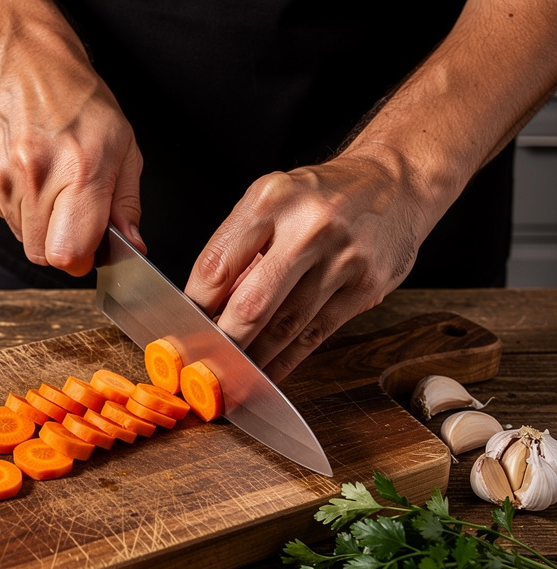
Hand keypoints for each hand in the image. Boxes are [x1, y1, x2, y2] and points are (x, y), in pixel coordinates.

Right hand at [0, 21, 143, 274]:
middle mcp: (35, 174)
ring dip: (37, 221)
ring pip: (20, 235)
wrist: (26, 61)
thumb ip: (126, 203)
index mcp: (79, 170)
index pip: (67, 253)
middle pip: (41, 253)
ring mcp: (1, 175)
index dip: (79, 259)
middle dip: (59, 241)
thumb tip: (131, 244)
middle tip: (71, 210)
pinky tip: (27, 172)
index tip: (87, 249)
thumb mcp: (123, 146)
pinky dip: (16, 203)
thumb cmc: (77, 99)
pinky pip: (1, 213)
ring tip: (48, 180)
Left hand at [184, 155, 427, 381]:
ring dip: (253, 359)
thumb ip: (240, 252)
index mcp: (270, 199)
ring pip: (285, 326)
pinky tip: (268, 373)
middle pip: (251, 304)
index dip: (194, 307)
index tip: (183, 329)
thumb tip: (206, 311)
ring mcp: (343, 257)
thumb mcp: (272, 203)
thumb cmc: (320, 197)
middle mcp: (308, 226)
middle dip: (222, 342)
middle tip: (203, 364)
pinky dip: (287, 360)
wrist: (396, 182)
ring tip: (231, 376)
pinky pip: (316, 334)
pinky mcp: (367, 286)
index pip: (217, 265)